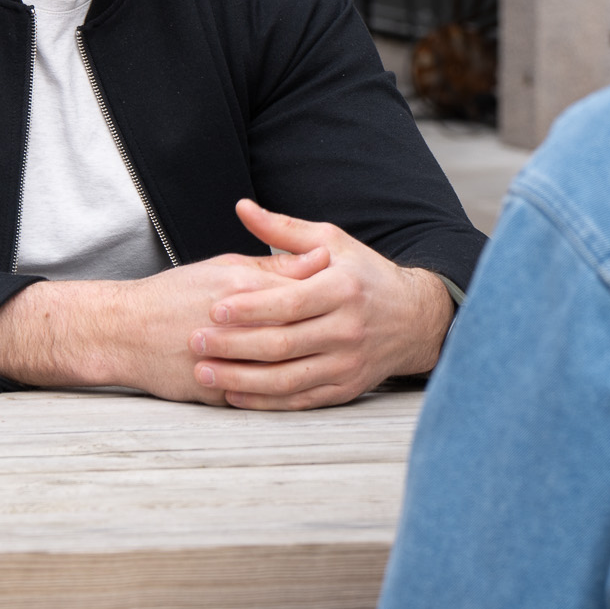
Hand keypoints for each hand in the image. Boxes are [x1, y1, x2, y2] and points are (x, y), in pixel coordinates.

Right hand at [0, 246, 327, 402]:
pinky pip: (261, 398)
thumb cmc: (174, 294)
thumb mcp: (224, 267)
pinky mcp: (215, 392)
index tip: (354, 297)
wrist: (122, 331)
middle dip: (329, 335)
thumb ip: (274, 266)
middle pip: (298, 334)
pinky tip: (305, 387)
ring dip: (312, 367)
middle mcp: (236, 326)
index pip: (300, 294)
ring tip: (337, 361)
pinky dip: (285, 395)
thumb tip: (321, 259)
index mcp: (240, 289)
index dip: (329, 296)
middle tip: (356, 334)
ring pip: (284, 371)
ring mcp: (225, 362)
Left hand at [187, 198, 453, 410]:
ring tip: (204, 372)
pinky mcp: (346, 388)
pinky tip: (234, 394)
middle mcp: (348, 329)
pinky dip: (265, 400)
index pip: (290, 303)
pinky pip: (299, 399)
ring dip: (241, 378)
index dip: (250, 308)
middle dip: (234, 345)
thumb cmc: (365, 275)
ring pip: (287, 378)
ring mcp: (347, 363)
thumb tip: (242, 207)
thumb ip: (283, 229)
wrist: (414, 319)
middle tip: (196, 342)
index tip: (214, 309)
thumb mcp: (332, 242)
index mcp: (343, 289)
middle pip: (283, 343)